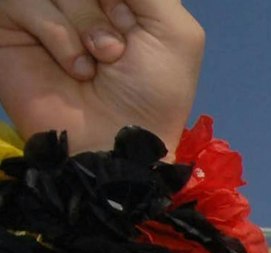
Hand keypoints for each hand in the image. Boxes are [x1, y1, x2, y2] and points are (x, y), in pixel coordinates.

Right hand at [0, 0, 203, 150]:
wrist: (115, 140)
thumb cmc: (151, 91)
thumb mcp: (174, 30)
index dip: (123, 0)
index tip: (133, 25)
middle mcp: (79, 0)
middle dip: (106, 7)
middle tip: (119, 46)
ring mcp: (42, 10)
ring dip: (86, 22)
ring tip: (102, 59)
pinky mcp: (9, 25)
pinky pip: (24, 3)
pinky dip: (58, 35)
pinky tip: (77, 67)